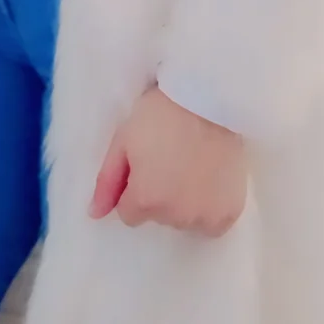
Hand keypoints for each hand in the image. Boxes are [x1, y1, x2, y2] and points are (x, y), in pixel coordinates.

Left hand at [89, 85, 246, 235]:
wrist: (208, 98)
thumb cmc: (160, 115)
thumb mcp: (123, 141)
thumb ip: (107, 182)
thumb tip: (94, 214)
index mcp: (145, 201)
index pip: (130, 214)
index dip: (134, 189)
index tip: (146, 166)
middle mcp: (174, 217)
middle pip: (158, 216)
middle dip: (159, 195)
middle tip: (169, 159)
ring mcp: (205, 217)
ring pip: (184, 220)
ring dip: (184, 202)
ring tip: (191, 166)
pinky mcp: (229, 213)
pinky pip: (212, 225)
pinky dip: (208, 210)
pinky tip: (208, 182)